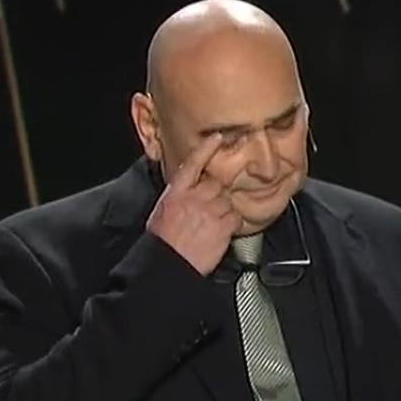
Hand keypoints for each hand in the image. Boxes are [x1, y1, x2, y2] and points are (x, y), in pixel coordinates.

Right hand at [146, 133, 237, 274]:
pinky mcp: (224, 224)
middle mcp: (195, 196)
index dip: (207, 149)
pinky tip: (221, 233)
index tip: (218, 138)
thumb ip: (181, 196)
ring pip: (228, 201)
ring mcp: (211, 209)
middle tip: (208, 213)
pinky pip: (236, 217)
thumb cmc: (163, 241)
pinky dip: (233, 224)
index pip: (193, 163)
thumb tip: (191, 191)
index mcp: (176, 191)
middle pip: (217, 184)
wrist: (170, 263)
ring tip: (211, 227)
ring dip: (224, 211)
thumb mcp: (164, 210)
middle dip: (216, 196)